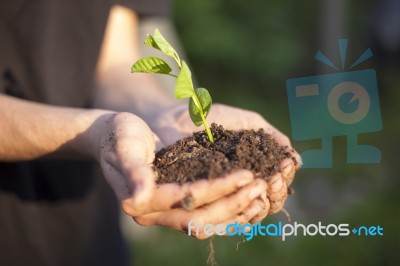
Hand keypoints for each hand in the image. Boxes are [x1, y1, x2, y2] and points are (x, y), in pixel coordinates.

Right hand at [90, 112, 267, 238]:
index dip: (219, 189)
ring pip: (206, 223)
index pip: (187, 199)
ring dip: (236, 212)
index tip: (246, 175)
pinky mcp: (177, 206)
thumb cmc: (118, 135)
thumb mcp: (124, 147)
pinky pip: (207, 217)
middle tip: (261, 186)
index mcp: (142, 201)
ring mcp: (166, 213)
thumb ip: (132, 172)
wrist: (115, 136)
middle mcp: (155, 214)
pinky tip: (249, 201)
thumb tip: (135, 200)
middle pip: (201, 219)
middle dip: (234, 203)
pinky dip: (230, 212)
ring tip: (262, 196)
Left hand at [150, 103, 300, 217]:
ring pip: (250, 213)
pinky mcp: (202, 203)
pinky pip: (223, 217)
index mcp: (253, 169)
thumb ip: (271, 137)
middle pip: (269, 202)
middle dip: (277, 191)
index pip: (277, 184)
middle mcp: (240, 187)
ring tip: (263, 185)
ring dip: (262, 204)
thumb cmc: (208, 117)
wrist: (173, 117)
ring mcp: (221, 196)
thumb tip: (298, 160)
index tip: (285, 164)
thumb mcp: (245, 122)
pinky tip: (244, 201)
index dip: (285, 177)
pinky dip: (238, 212)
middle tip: (273, 178)